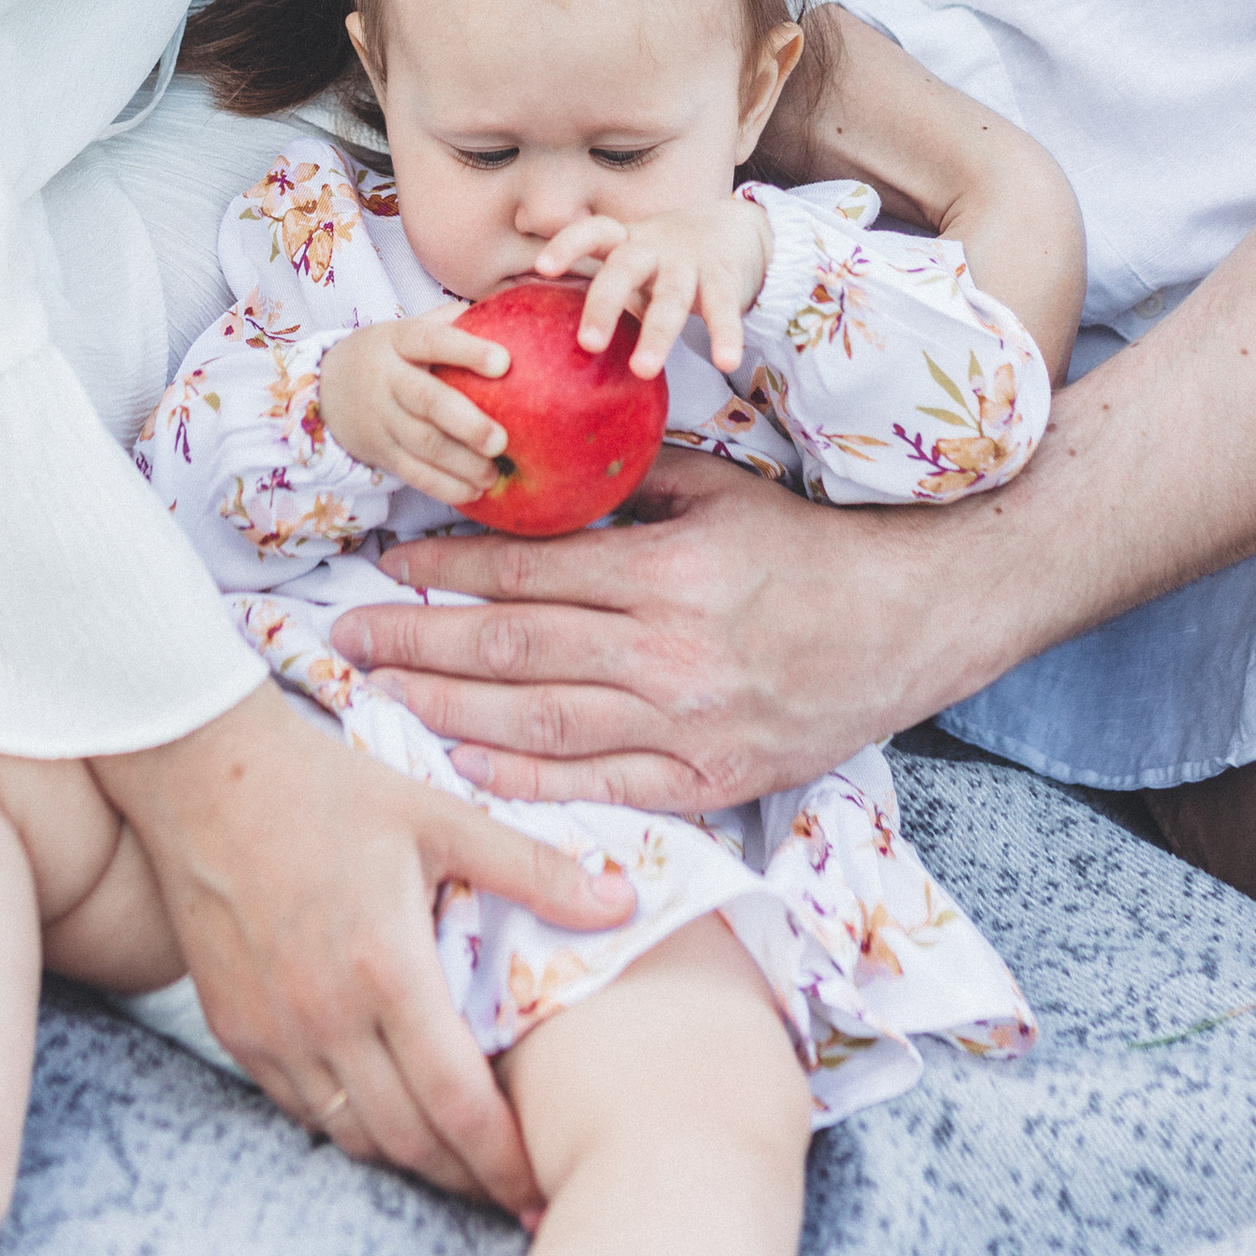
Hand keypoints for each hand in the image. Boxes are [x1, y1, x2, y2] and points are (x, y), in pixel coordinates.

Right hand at [99, 683, 635, 1215]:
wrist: (200, 771)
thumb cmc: (328, 788)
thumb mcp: (440, 816)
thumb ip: (535, 868)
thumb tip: (626, 902)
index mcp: (386, 970)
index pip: (459, 1105)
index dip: (505, 1161)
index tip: (542, 1188)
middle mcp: (325, 1017)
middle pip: (410, 1141)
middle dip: (469, 1178)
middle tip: (513, 1192)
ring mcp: (272, 1032)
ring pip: (354, 1138)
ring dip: (412, 1159)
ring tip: (460, 1163)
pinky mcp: (236, 1030)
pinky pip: (303, 1111)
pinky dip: (351, 1127)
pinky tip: (387, 1114)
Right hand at [319, 312, 512, 505]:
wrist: (326, 389)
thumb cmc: (389, 355)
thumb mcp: (407, 329)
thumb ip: (448, 321)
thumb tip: (503, 306)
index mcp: (398, 341)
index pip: (432, 341)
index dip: (467, 351)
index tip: (504, 362)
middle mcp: (387, 379)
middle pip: (426, 401)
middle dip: (466, 423)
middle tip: (501, 441)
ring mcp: (381, 418)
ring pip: (422, 444)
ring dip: (461, 463)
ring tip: (494, 473)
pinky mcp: (381, 451)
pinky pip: (413, 473)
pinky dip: (444, 486)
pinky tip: (474, 492)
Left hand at [338, 445, 934, 811]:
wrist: (911, 622)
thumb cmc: (809, 550)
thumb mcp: (719, 490)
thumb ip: (627, 484)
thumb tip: (536, 469)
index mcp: (666, 571)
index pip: (525, 575)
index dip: (445, 572)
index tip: (388, 567)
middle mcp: (668, 653)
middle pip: (511, 652)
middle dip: (416, 644)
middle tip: (344, 641)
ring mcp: (688, 724)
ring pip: (539, 725)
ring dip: (446, 713)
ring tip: (379, 699)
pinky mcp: (711, 780)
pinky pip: (601, 786)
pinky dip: (525, 780)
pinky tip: (465, 763)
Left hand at [528, 196, 772, 380]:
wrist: (738, 229)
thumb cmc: (667, 259)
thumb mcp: (633, 263)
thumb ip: (604, 292)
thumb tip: (547, 341)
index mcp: (626, 242)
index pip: (592, 232)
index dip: (568, 245)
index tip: (542, 268)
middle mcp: (654, 247)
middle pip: (624, 269)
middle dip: (604, 304)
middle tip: (588, 344)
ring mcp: (690, 262)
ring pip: (671, 296)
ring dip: (657, 333)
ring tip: (642, 370)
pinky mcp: (725, 277)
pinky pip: (723, 307)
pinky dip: (726, 334)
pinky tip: (727, 362)